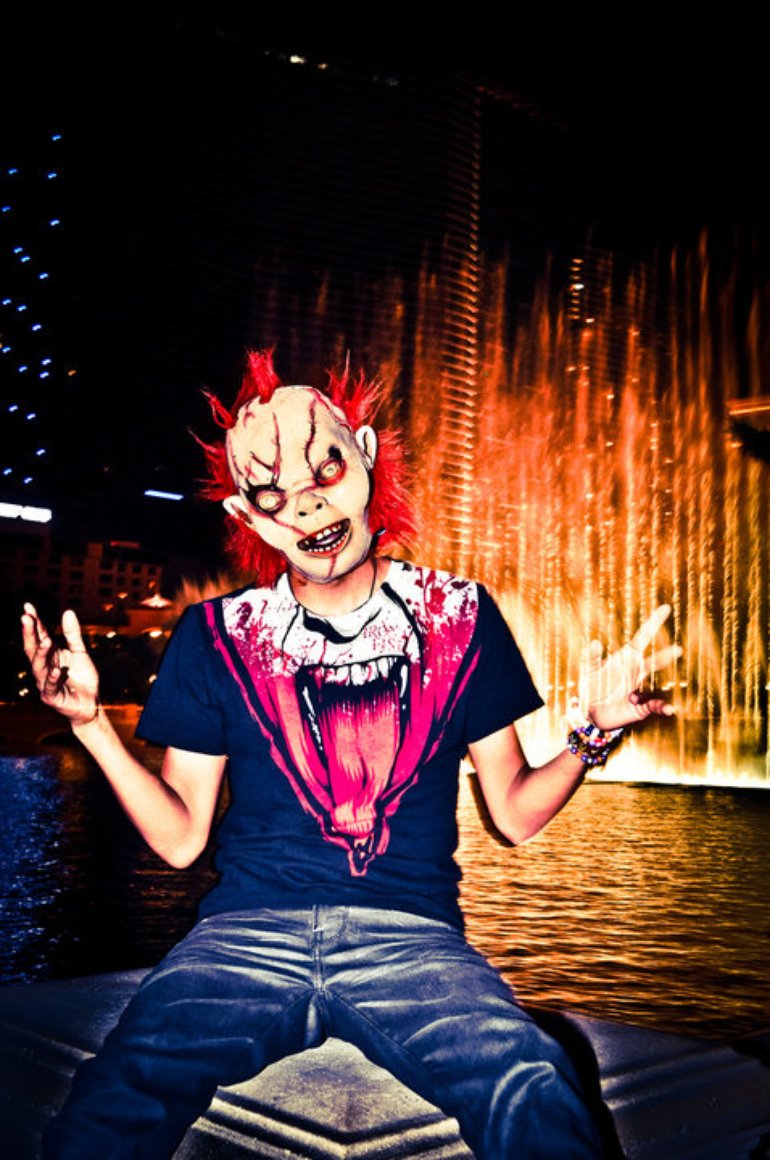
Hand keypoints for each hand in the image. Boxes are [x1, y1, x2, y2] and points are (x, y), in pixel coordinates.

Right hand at [21, 604, 99, 725]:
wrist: (91, 703)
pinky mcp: (51, 697)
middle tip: (26, 617)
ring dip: (41, 653)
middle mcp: (44, 667)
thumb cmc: (83, 678)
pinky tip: (56, 669)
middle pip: (33, 649)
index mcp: (50, 655)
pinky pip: (50, 687)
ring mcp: (45, 683)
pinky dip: (52, 678)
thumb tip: (68, 611)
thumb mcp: (80, 652)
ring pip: (39, 667)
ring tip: (46, 641)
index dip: (34, 623)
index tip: (28, 607)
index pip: (39, 636)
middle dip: (29, 633)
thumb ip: (73, 634)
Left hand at [579, 604, 681, 731]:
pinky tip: (669, 709)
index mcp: (626, 657)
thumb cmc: (590, 685)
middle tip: (678, 649)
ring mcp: (640, 687)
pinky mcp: (641, 706)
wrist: (590, 711)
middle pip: (656, 659)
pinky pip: (654, 706)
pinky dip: (662, 707)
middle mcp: (637, 670)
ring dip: (667, 682)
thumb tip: (595, 642)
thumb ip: (590, 656)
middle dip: (667, 655)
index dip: (654, 622)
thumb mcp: (588, 669)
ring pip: (657, 680)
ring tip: (677, 682)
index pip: (643, 637)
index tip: (665, 608)